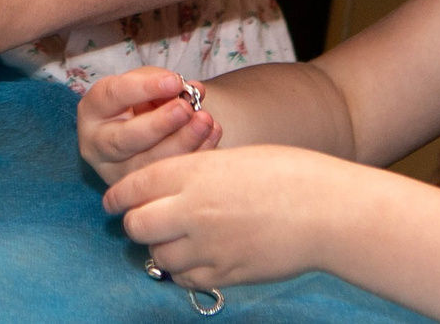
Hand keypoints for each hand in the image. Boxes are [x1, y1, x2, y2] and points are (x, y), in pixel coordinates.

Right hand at [79, 67, 220, 183]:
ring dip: (182, 142)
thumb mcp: (142, 84)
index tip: (174, 81)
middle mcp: (97, 146)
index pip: (113, 96)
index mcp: (93, 111)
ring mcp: (117, 173)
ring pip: (148, 165)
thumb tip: (194, 90)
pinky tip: (212, 135)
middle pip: (126, 139)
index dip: (144, 88)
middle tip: (186, 109)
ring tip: (205, 121)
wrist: (139, 128)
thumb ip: (162, 83)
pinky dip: (194, 155)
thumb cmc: (139, 101)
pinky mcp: (140, 192)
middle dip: (160, 124)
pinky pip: (167, 178)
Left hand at [102, 145, 339, 290]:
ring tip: (177, 240)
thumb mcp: (231, 159)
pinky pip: (186, 278)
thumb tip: (164, 193)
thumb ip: (193, 176)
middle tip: (144, 221)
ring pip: (158, 256)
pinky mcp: (225, 273)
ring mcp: (207, 246)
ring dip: (161, 249)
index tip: (113, 203)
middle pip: (137, 225)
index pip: (135, 186)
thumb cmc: (287, 174)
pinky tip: (199, 258)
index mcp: (193, 172)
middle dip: (135, 223)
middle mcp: (192, 210)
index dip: (118, 196)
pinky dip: (184, 270)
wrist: (326, 210)